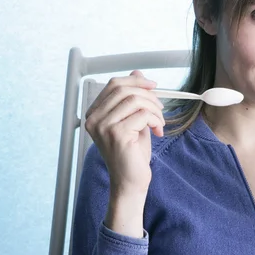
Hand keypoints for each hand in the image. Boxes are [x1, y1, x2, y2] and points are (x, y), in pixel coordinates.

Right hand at [84, 70, 165, 196]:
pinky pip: (143, 114)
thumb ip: (133, 98)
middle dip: (148, 95)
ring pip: (136, 100)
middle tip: (160, 107)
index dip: (136, 81)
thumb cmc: (132, 153)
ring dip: (155, 109)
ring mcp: (103, 126)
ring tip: (159, 122)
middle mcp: (94, 119)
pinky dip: (156, 120)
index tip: (153, 86)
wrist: (131, 181)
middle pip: (124, 89)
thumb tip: (137, 73)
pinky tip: (158, 132)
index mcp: (94, 113)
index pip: (114, 84)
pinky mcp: (117, 134)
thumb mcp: (133, 119)